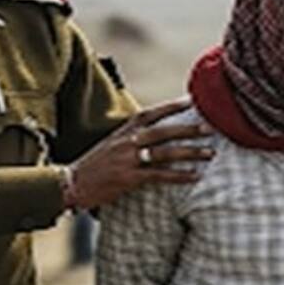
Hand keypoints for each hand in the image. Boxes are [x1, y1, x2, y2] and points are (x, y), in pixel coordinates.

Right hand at [63, 98, 212, 210]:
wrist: (72, 183)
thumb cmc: (96, 165)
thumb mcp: (112, 144)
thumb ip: (133, 137)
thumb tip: (157, 132)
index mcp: (124, 130)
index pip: (151, 113)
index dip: (172, 106)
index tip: (192, 101)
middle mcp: (127, 141)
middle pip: (163, 131)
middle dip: (188, 129)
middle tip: (210, 127)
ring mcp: (127, 159)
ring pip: (164, 153)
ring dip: (189, 153)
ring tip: (209, 153)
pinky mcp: (128, 178)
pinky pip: (159, 176)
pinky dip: (179, 176)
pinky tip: (194, 177)